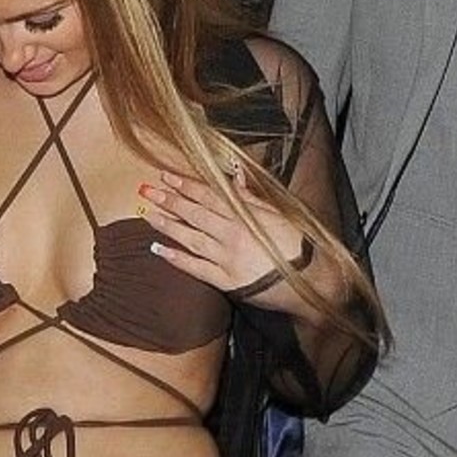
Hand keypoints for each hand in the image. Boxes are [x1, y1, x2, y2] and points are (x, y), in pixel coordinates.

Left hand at [139, 169, 310, 311]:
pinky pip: (195, 267)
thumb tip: (232, 176)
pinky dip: (176, 258)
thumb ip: (250, 196)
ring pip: (190, 238)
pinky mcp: (226, 281)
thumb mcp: (277, 212)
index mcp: (245, 214)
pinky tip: (158, 250)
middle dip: (169, 200)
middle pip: (194, 213)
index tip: (166, 176)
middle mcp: (232, 233)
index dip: (185, 184)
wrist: (310, 280)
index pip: (208, 194)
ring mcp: (226, 258)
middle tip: (146, 191)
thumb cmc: (297, 244)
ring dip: (167, 225)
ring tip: (147, 214)